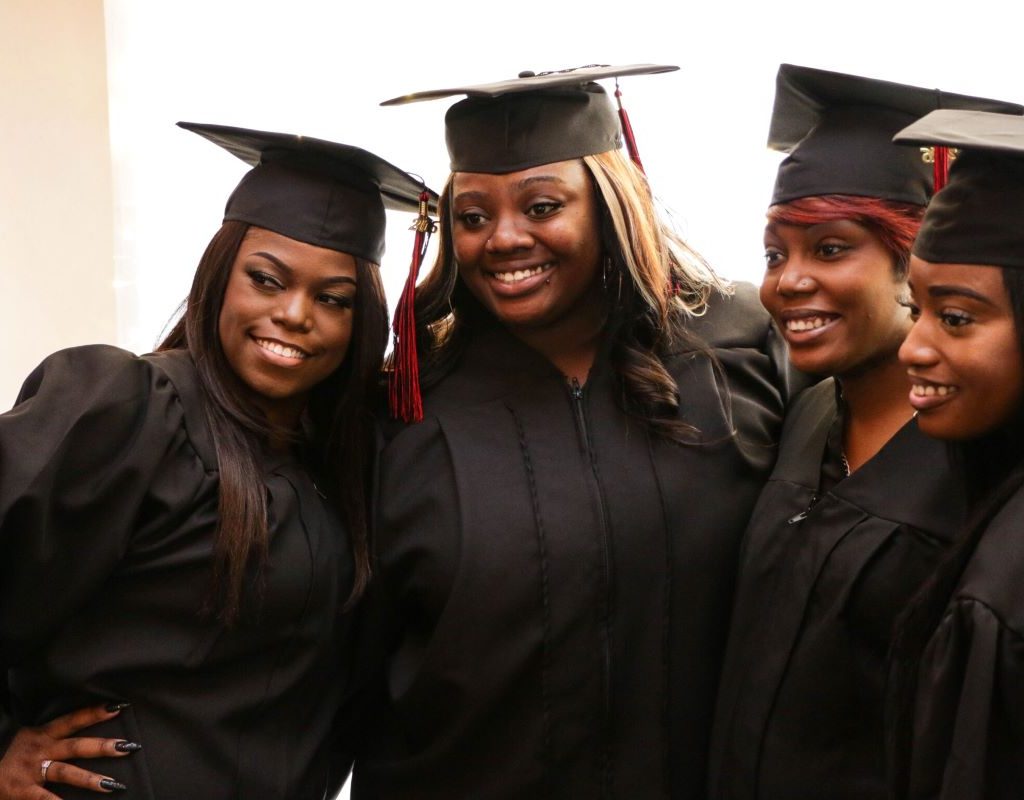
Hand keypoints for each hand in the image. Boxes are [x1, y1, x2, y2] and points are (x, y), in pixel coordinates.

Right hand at [0, 704, 137, 797]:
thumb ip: (55, 738)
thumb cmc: (9, 755)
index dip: (95, 713)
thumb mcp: (29, 739)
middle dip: (103, 746)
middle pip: (76, 746)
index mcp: (43, 734)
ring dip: (91, 779)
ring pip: (66, 773)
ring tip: (114, 784)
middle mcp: (39, 750)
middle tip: (129, 746)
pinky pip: (44, 799)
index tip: (120, 707)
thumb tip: (89, 737)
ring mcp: (31, 771)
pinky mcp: (21, 791)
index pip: (73, 720)